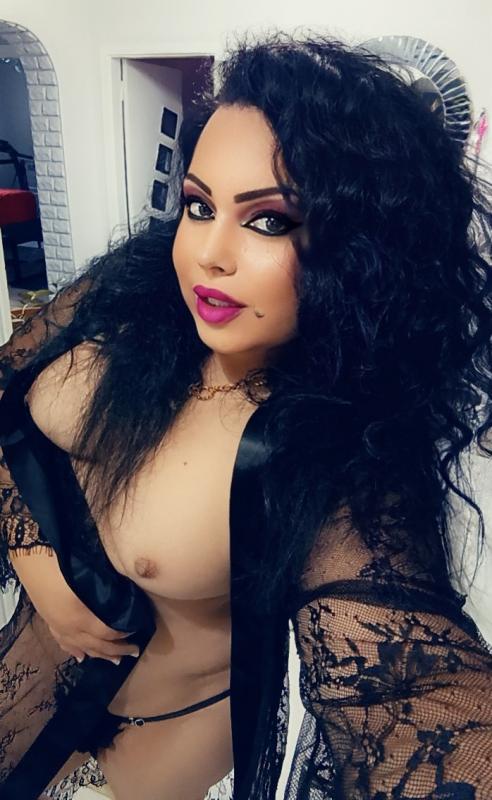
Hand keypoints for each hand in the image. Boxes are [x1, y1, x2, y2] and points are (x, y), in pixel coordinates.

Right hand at [10, 547, 139, 663]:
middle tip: (134, 650)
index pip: (107, 632)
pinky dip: (74, 650)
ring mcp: (57, 626)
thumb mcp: (91, 578)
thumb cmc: (65, 563)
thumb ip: (108, 592)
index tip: (137, 627)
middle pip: (97, 645)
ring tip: (115, 660)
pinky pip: (63, 642)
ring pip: (81, 648)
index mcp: (80, 616)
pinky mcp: (49, 621)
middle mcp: (69, 627)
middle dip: (117, 650)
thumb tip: (126, 601)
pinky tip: (81, 656)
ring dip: (99, 654)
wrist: (34, 555)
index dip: (123, 633)